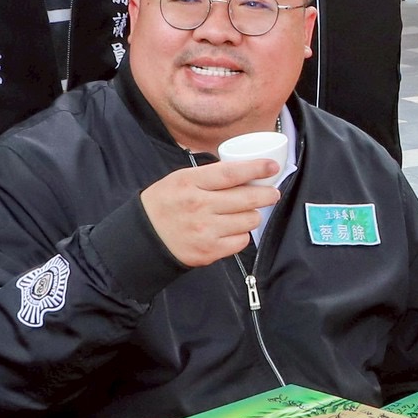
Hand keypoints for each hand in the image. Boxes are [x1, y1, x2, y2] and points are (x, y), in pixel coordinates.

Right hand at [139, 157, 280, 267]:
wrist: (145, 238)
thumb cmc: (165, 204)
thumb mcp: (180, 179)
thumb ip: (209, 174)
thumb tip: (245, 169)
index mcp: (190, 183)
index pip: (231, 173)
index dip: (256, 169)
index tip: (272, 167)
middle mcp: (199, 206)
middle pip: (247, 198)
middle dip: (267, 195)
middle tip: (272, 193)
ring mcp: (206, 230)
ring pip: (249, 220)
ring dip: (252, 215)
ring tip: (246, 212)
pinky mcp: (210, 251)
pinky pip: (241, 241)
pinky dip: (241, 234)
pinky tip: (233, 229)